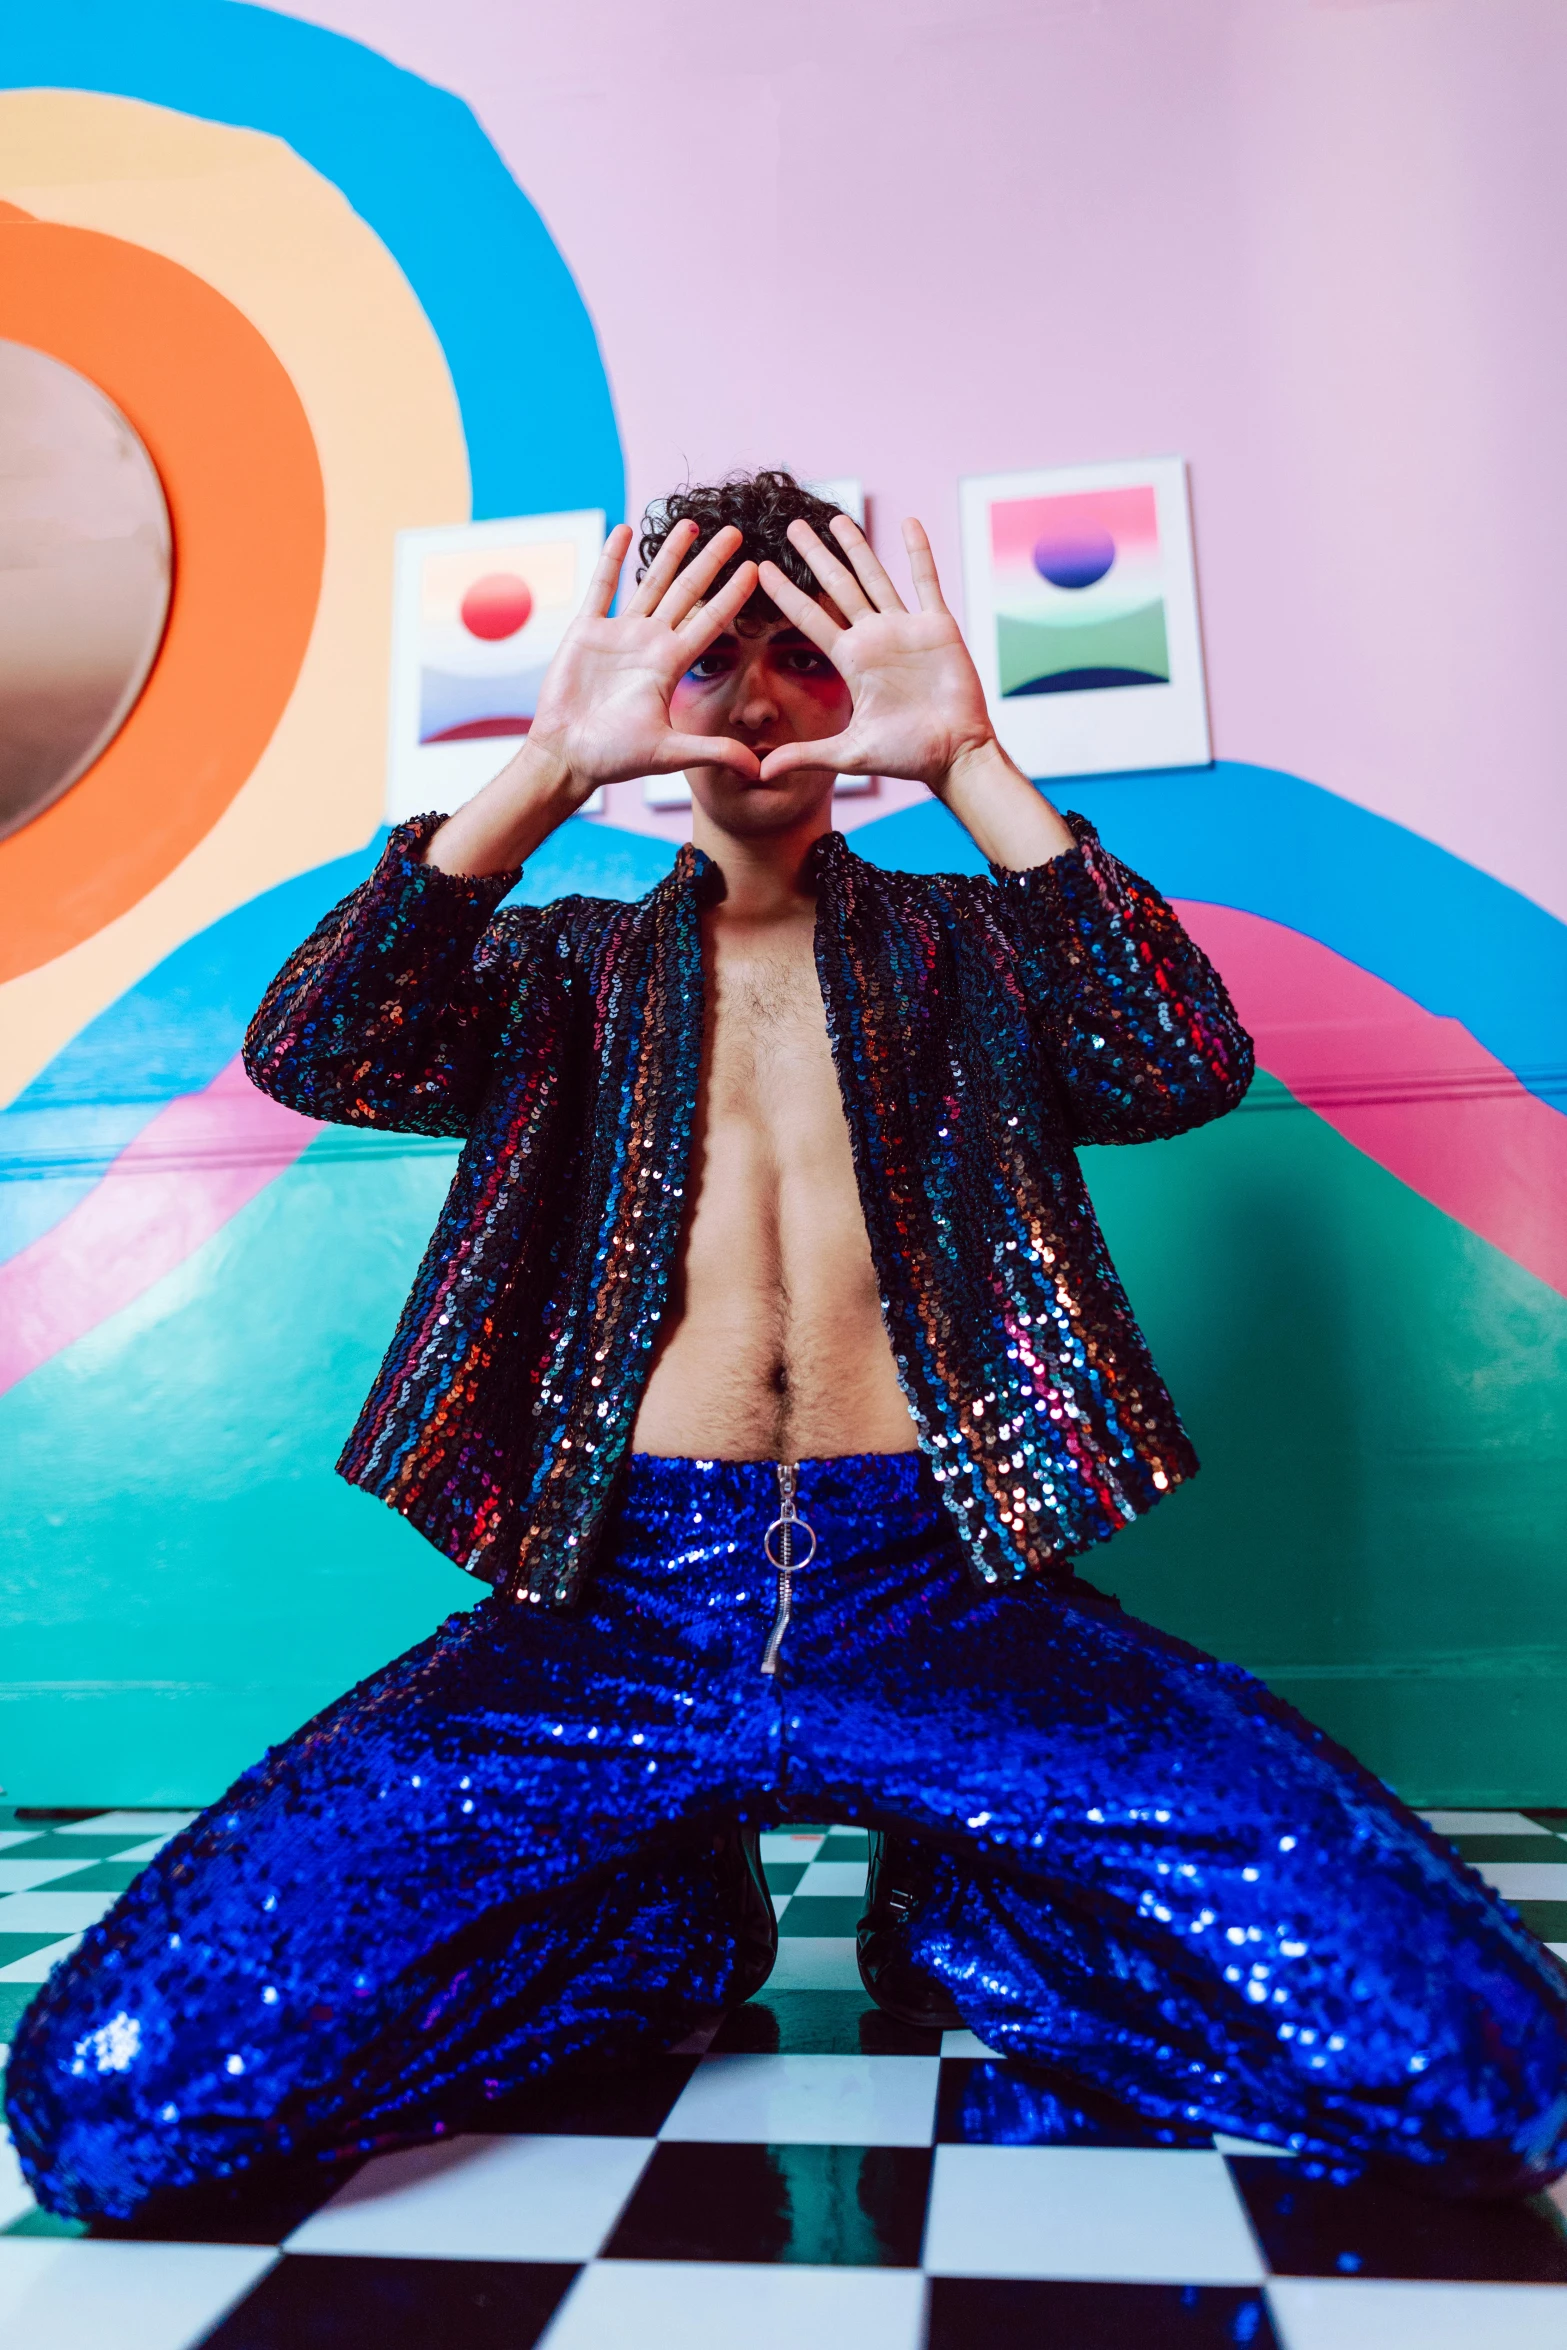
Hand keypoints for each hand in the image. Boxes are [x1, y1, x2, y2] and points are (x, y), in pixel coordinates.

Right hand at [528, 520, 762, 793]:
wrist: (567, 756)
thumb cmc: (615, 758)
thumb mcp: (670, 754)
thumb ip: (713, 751)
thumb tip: (759, 769)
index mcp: (670, 666)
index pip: (711, 622)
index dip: (733, 596)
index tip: (755, 570)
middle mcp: (650, 644)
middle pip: (687, 593)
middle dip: (710, 562)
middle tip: (735, 533)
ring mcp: (619, 634)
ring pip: (650, 583)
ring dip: (669, 553)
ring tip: (690, 523)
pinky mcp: (586, 630)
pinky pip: (602, 587)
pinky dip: (612, 558)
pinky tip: (625, 530)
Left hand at [753, 517, 995, 790]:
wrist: (954, 755)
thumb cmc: (906, 755)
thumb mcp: (849, 755)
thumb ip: (806, 756)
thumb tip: (761, 772)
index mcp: (851, 660)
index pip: (810, 619)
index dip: (786, 594)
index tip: (761, 568)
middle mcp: (874, 638)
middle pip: (838, 587)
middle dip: (815, 557)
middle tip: (793, 527)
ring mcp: (906, 628)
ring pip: (876, 577)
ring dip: (858, 547)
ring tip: (838, 519)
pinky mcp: (938, 627)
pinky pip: (926, 582)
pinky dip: (919, 553)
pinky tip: (909, 522)